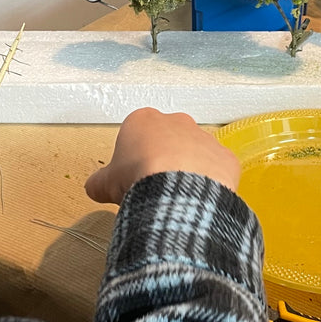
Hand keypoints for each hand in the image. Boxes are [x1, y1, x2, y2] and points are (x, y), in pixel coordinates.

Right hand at [85, 107, 240, 204]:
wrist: (176, 191)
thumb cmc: (138, 178)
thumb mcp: (105, 184)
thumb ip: (99, 182)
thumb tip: (95, 188)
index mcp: (143, 120)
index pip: (137, 136)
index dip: (134, 158)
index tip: (132, 178)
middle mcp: (177, 122)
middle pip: (168, 140)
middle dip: (163, 159)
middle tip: (154, 187)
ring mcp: (204, 138)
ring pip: (195, 153)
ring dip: (188, 171)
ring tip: (177, 197)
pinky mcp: (225, 158)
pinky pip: (216, 170)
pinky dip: (210, 184)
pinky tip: (199, 201)